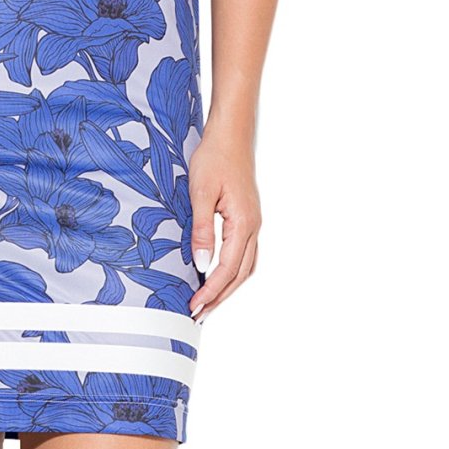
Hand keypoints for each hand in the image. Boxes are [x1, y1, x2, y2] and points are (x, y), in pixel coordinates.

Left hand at [187, 124, 261, 322]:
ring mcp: (254, 222)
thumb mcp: (200, 194)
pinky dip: (233, 271)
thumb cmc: (214, 158)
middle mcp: (254, 226)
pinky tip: (219, 274)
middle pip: (240, 274)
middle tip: (198, 314)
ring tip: (208, 301)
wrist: (231, 134)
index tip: (194, 306)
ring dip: (228, 287)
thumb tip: (201, 266)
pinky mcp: (248, 216)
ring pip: (246, 266)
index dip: (210, 291)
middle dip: (219, 296)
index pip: (227, 268)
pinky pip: (245, 253)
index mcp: (244, 223)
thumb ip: (202, 231)